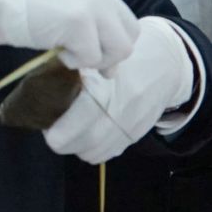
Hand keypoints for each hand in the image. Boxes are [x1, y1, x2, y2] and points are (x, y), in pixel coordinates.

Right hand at [0, 0, 139, 69]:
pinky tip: (57, 52)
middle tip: (89, 63)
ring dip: (95, 59)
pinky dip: (76, 62)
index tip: (95, 53)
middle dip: (112, 53)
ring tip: (68, 54)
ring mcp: (90, 3)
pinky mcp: (79, 23)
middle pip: (129, 31)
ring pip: (119, 47)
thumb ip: (79, 16)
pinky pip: (92, 56)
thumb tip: (102, 55)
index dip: (111, 39)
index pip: (120, 14)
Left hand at [43, 17, 196, 163]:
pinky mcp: (136, 134)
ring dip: (77, 147)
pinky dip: (94, 149)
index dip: (57, 132)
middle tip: (53, 130)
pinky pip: (109, 153)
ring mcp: (131, 125)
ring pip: (94, 153)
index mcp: (107, 88)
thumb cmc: (123, 58)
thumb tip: (45, 99)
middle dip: (63, 142)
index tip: (47, 126)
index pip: (78, 122)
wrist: (166, 63)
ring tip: (71, 131)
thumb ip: (75, 80)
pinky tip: (90, 134)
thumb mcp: (98, 61)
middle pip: (84, 144)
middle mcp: (121, 110)